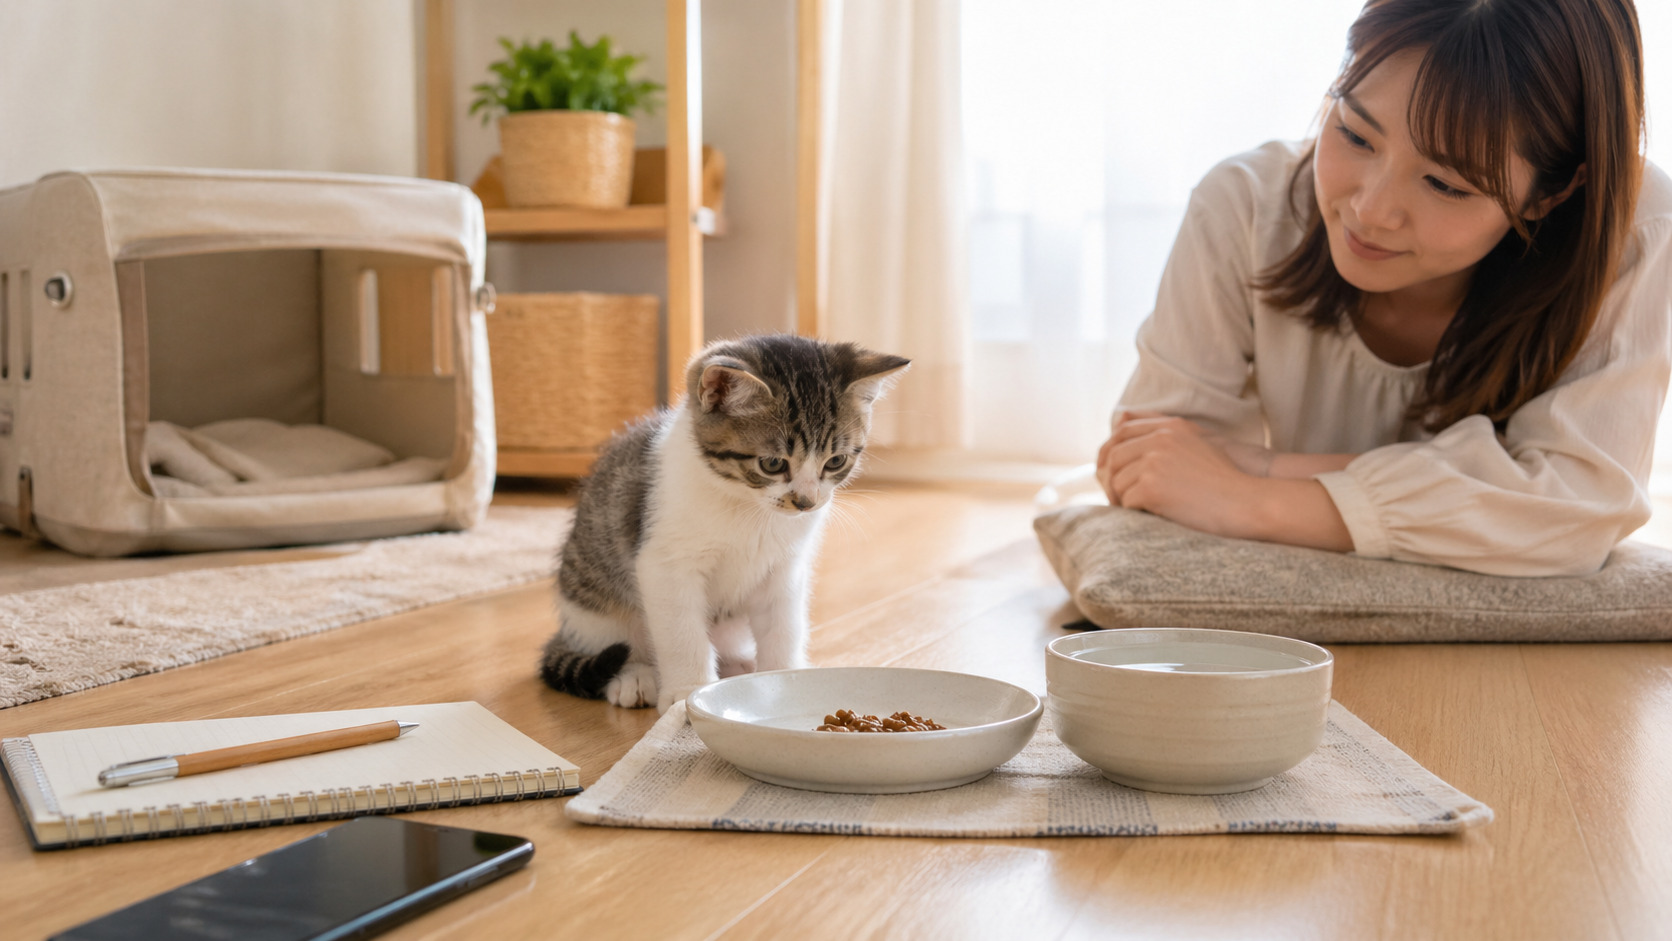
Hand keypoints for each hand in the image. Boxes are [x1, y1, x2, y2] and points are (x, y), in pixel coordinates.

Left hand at [1097, 415, 1263, 538]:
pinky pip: (1127, 501)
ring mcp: (1154, 462)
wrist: (1246, 503)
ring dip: (1122, 498)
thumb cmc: (1225, 479)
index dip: (1111, 453)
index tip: (1112, 472)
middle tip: (1119, 498)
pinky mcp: (1151, 486)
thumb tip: (1120, 417)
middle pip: (1114, 457)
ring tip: (1136, 510)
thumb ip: (1162, 430)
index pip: (1122, 433)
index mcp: (1169, 427)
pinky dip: (1134, 512)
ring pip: (1117, 480)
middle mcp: (1159, 439)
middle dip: (1112, 479)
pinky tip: (1147, 518)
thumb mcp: (1196, 443)